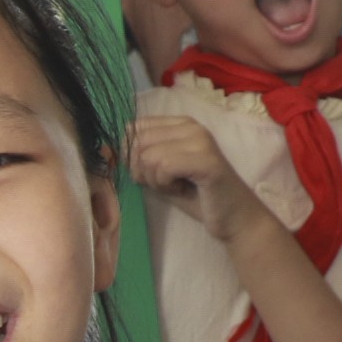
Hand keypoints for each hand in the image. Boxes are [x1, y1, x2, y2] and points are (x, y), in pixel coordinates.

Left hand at [128, 111, 265, 241]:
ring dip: (155, 180)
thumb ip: (139, 159)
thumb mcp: (159, 174)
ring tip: (177, 186)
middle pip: (138, 142)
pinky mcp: (206, 159)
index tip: (153, 173)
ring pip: (148, 156)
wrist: (233, 218)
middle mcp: (191, 125)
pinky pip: (164, 166)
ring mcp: (200, 140)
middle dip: (143, 171)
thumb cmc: (196, 196)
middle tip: (166, 183)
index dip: (132, 155)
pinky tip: (183, 189)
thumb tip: (108, 150)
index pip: (134, 128)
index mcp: (181, 124)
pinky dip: (165, 184)